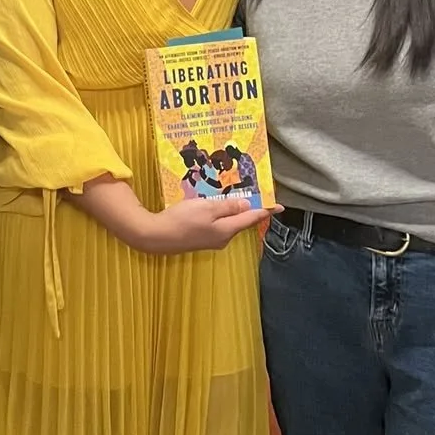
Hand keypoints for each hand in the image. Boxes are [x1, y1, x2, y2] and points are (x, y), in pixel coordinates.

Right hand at [140, 197, 280, 255]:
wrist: (155, 237)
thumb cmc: (182, 221)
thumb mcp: (207, 208)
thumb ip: (228, 207)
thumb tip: (247, 205)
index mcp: (227, 230)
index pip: (251, 218)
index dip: (265, 210)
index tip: (279, 206)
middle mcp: (223, 237)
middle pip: (241, 221)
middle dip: (249, 208)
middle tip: (255, 194)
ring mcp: (211, 240)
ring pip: (229, 222)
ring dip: (233, 210)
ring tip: (236, 197)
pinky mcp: (201, 238)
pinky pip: (218, 224)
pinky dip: (220, 214)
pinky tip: (215, 206)